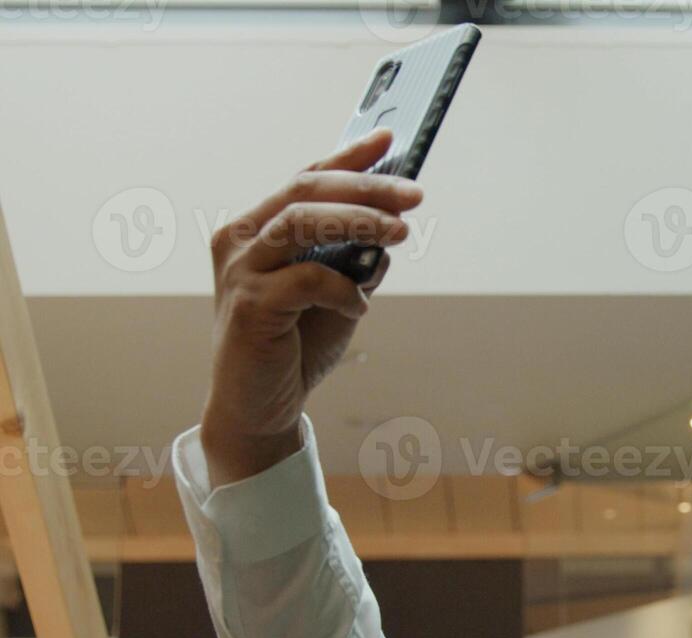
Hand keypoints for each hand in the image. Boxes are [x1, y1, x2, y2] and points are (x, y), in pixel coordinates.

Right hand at [200, 129, 422, 485]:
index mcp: (257, 228)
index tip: (390, 139)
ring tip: (400, 233)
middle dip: (366, 186)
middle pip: (306, 189)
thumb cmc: (294, 346)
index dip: (348, 156)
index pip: (305, 177)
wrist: (259, 406)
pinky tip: (358, 306)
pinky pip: (307, 280)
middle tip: (414, 193)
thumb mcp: (333, 294)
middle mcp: (240, 240)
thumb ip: (354, 260)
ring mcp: (240, 272)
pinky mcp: (250, 307)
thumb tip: (391, 232)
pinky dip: (343, 288)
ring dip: (358, 222)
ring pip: (302, 222)